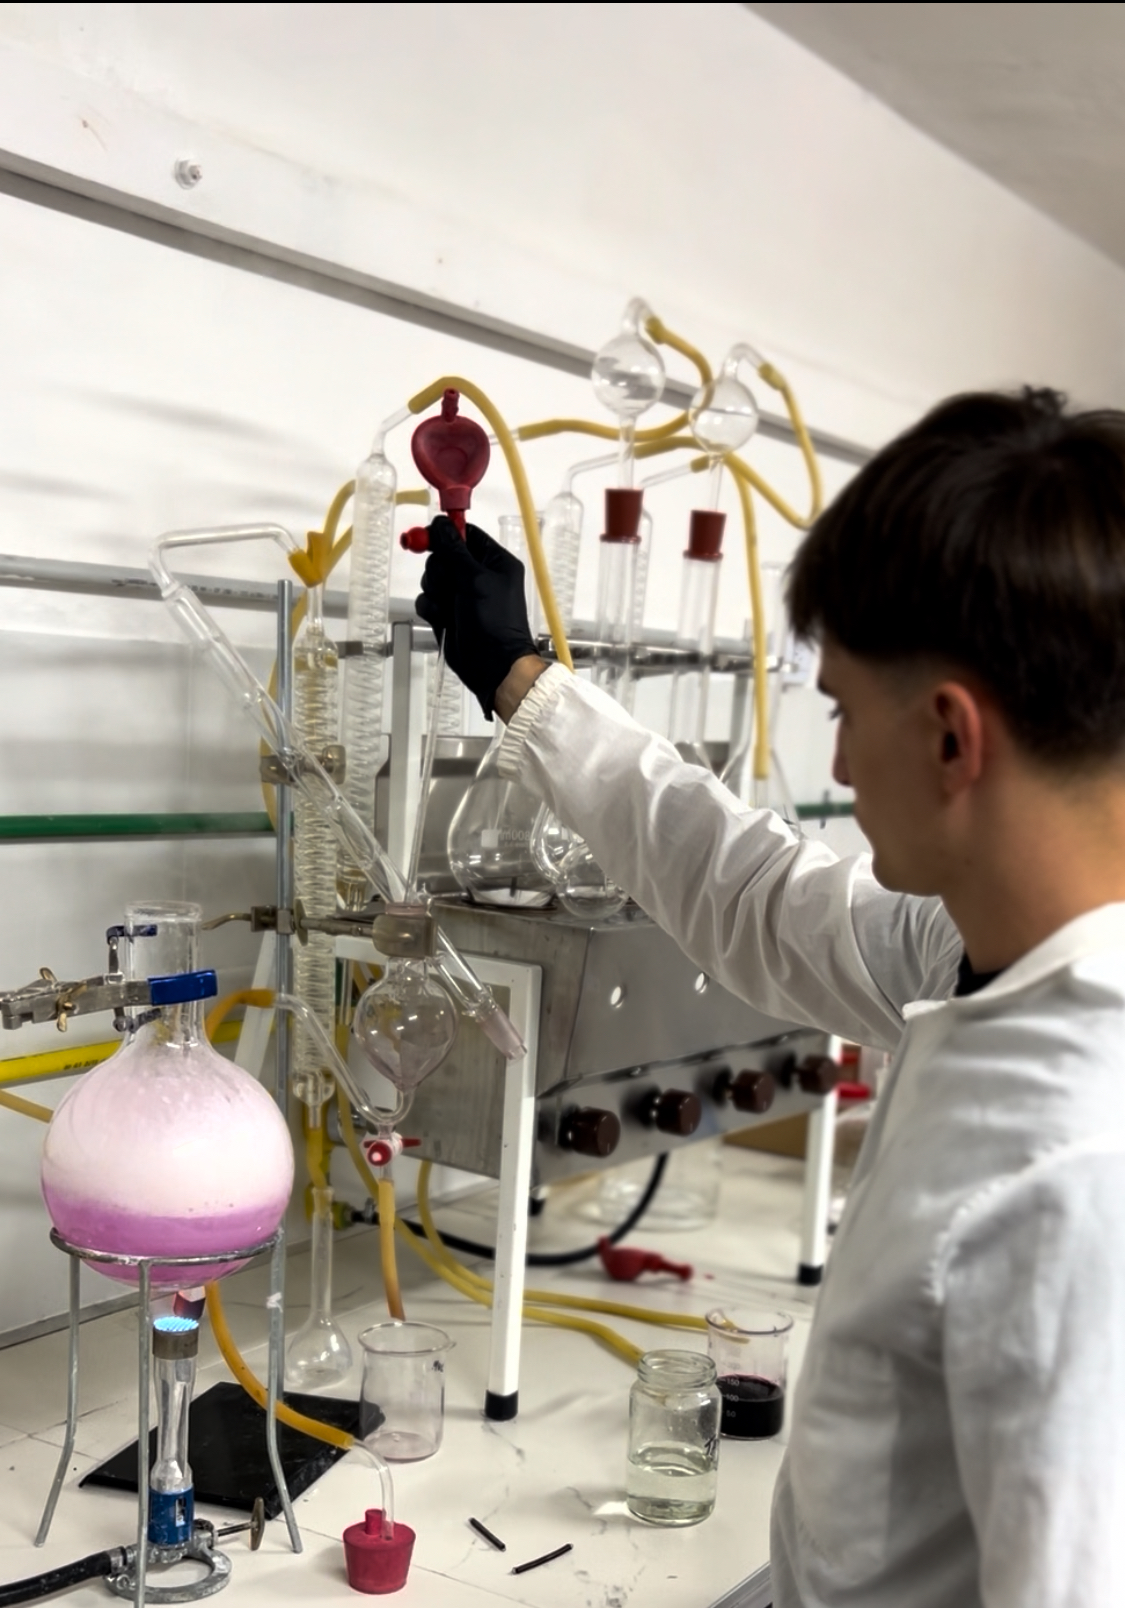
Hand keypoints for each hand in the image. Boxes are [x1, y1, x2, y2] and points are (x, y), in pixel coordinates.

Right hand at [416, 517, 540, 719]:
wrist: (492, 666)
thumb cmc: (493, 621)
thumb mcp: (475, 579)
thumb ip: (454, 549)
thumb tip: (440, 522)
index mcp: (494, 561)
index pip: (466, 534)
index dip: (446, 535)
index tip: (430, 539)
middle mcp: (478, 575)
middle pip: (443, 555)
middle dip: (441, 570)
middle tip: (451, 585)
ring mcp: (461, 595)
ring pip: (432, 578)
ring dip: (436, 592)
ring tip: (451, 607)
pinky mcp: (448, 612)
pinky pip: (428, 600)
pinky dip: (432, 609)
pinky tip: (444, 619)